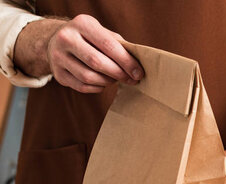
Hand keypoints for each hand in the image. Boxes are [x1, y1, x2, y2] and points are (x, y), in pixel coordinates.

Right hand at [14, 15, 142, 92]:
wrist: (57, 41)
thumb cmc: (89, 39)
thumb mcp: (102, 33)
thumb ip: (119, 46)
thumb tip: (137, 66)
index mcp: (82, 24)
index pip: (108, 45)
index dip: (126, 62)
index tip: (139, 73)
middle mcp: (66, 38)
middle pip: (97, 62)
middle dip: (118, 74)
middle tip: (131, 80)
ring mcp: (58, 57)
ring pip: (89, 77)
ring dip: (108, 82)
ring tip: (115, 79)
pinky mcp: (58, 74)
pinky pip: (82, 87)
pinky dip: (98, 88)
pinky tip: (103, 83)